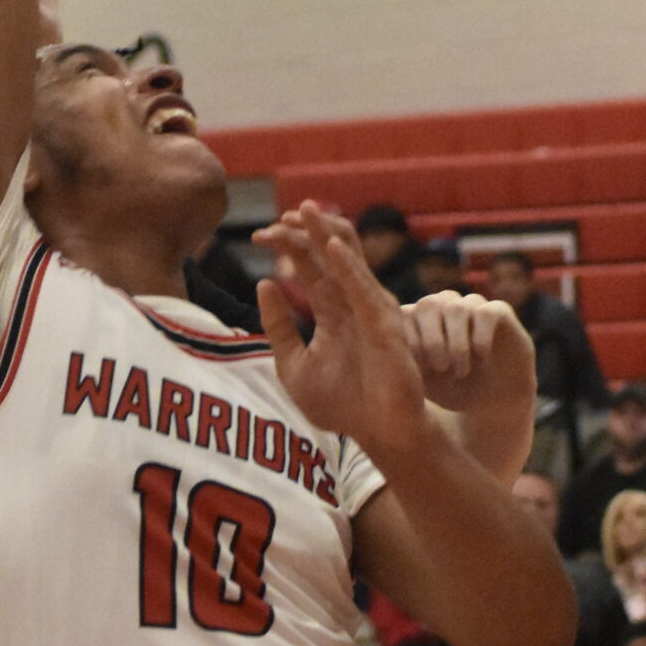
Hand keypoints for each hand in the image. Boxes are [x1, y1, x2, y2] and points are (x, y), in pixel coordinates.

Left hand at [255, 201, 432, 467]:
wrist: (379, 434)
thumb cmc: (343, 404)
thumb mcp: (295, 365)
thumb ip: (279, 326)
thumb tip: (263, 282)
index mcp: (332, 308)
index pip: (308, 265)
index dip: (287, 244)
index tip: (261, 234)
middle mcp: (352, 302)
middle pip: (327, 253)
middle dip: (304, 231)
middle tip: (279, 219)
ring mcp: (370, 309)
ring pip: (349, 259)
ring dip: (325, 234)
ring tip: (305, 212)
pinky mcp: (384, 324)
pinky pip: (363, 289)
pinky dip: (347, 266)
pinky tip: (330, 248)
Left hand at [403, 291, 535, 420]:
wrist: (493, 402)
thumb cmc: (450, 391)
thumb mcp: (421, 382)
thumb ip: (401, 364)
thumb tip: (381, 359)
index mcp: (417, 319)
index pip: (403, 314)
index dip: (409, 340)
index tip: (417, 370)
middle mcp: (442, 306)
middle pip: (428, 305)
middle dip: (432, 340)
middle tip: (440, 369)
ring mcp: (470, 306)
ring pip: (456, 308)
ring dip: (457, 343)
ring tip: (460, 372)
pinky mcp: (498, 311)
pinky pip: (486, 312)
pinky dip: (480, 336)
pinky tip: (481, 358)